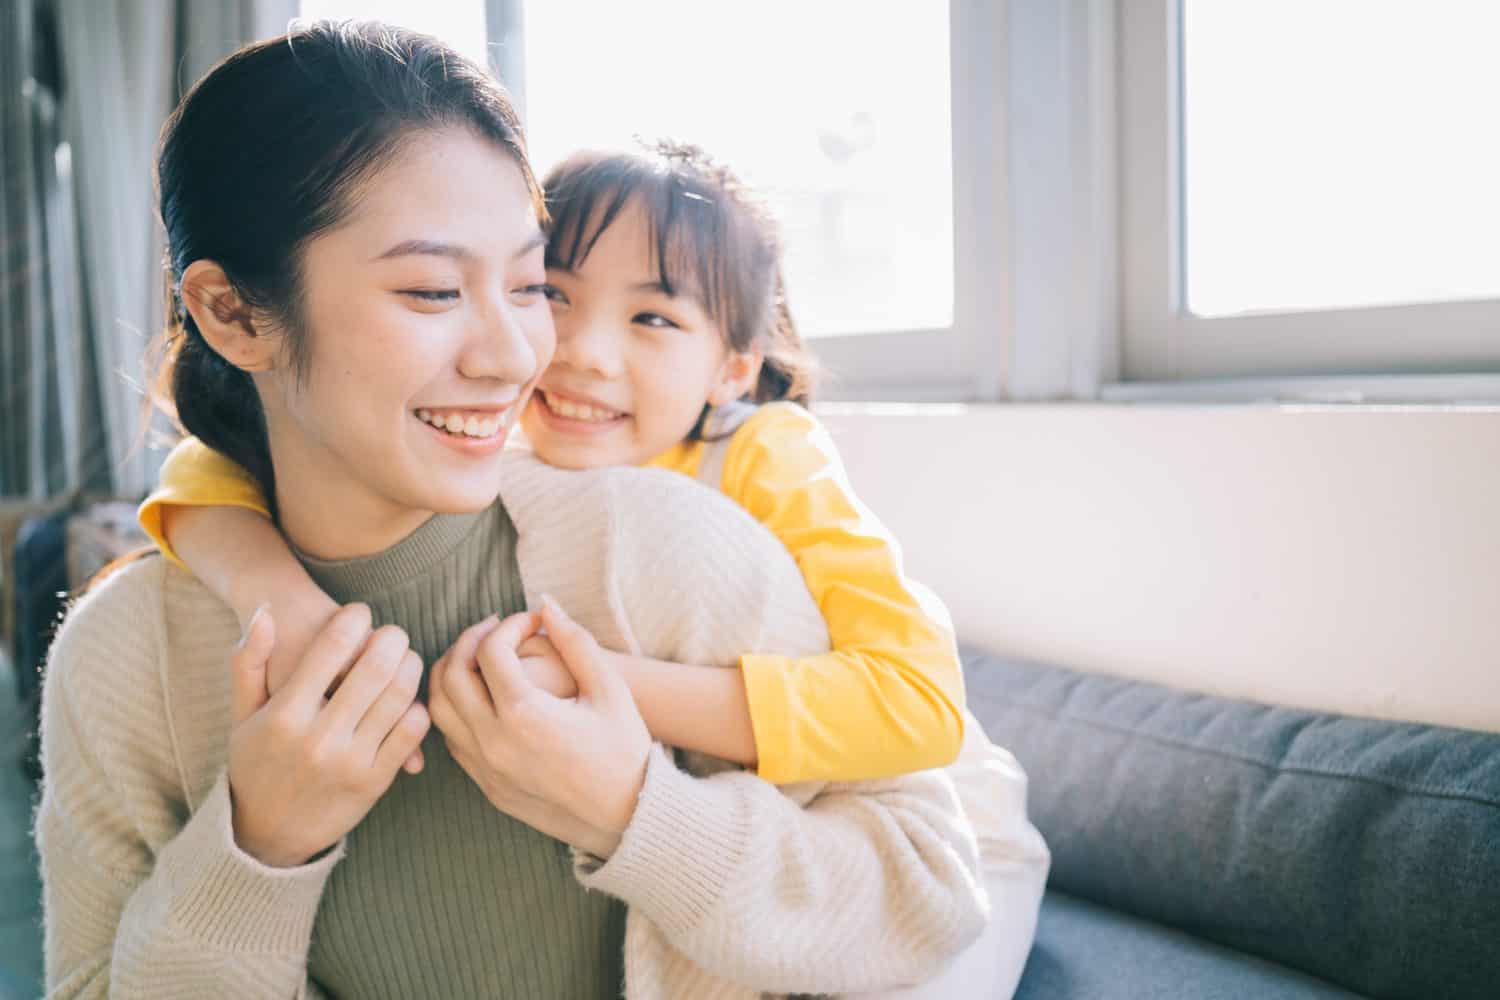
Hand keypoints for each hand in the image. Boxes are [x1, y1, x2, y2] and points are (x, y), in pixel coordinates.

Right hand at [245, 594, 423, 775]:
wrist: (266, 834)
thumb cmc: (255, 763)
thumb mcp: (242, 714)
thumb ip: (249, 661)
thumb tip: (265, 614)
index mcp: (285, 715)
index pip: (332, 647)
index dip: (354, 619)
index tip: (359, 614)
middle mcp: (318, 738)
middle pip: (375, 667)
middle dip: (392, 638)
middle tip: (393, 633)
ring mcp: (349, 762)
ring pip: (399, 695)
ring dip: (410, 667)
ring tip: (405, 659)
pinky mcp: (373, 782)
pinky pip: (411, 731)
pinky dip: (417, 706)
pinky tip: (409, 699)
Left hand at [428, 596, 649, 851]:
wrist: (628, 815)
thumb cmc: (624, 747)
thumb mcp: (609, 688)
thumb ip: (575, 641)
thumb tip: (546, 604)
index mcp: (525, 714)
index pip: (490, 650)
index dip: (509, 624)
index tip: (532, 621)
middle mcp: (494, 742)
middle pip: (451, 674)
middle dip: (470, 640)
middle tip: (497, 629)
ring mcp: (485, 767)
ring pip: (438, 708)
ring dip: (451, 673)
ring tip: (480, 657)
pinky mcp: (486, 785)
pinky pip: (451, 738)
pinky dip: (455, 708)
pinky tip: (483, 696)